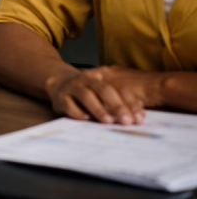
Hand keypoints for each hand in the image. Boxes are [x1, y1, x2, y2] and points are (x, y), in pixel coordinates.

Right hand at [45, 65, 163, 124]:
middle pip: (104, 89)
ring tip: (108, 121)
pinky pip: (69, 105)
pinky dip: (78, 113)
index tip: (139, 118)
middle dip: (117, 105)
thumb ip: (120, 101)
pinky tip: (86, 119)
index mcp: (101, 77)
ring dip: (98, 109)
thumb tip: (138, 115)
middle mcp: (86, 79)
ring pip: (86, 95)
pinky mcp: (60, 98)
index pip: (119, 88)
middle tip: (127, 121)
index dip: (130, 102)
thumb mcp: (103, 92)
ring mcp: (72, 87)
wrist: (58, 82)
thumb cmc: (88, 91)